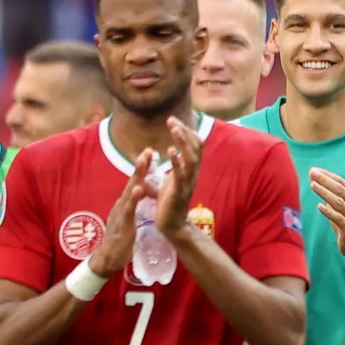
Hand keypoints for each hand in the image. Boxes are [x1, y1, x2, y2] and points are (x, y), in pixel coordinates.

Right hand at [88, 150, 151, 278]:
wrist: (108, 259)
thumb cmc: (120, 240)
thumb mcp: (129, 220)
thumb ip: (133, 208)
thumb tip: (139, 197)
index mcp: (126, 204)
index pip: (135, 183)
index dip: (142, 170)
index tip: (150, 155)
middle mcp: (122, 205)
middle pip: (132, 182)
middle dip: (140, 166)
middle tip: (148, 150)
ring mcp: (121, 213)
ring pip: (129, 191)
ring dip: (137, 176)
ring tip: (144, 161)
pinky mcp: (122, 224)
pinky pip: (128, 209)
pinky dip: (133, 198)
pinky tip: (138, 189)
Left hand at [154, 116, 203, 238]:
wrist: (171, 225)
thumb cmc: (168, 204)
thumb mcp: (166, 182)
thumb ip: (163, 170)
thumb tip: (149, 160)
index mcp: (190, 171)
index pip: (195, 146)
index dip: (187, 132)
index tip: (174, 121)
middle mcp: (193, 174)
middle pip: (195, 148)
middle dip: (184, 132)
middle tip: (172, 119)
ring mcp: (188, 182)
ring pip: (190, 158)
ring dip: (183, 142)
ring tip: (174, 129)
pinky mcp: (179, 191)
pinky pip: (181, 174)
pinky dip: (177, 161)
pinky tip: (171, 150)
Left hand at [309, 167, 344, 260]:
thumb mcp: (342, 209)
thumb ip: (332, 197)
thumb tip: (317, 183)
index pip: (341, 183)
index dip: (328, 175)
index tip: (314, 169)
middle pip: (340, 190)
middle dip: (325, 180)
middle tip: (312, 173)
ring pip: (338, 202)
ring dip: (325, 192)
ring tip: (313, 185)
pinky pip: (338, 218)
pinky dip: (329, 212)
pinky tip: (319, 206)